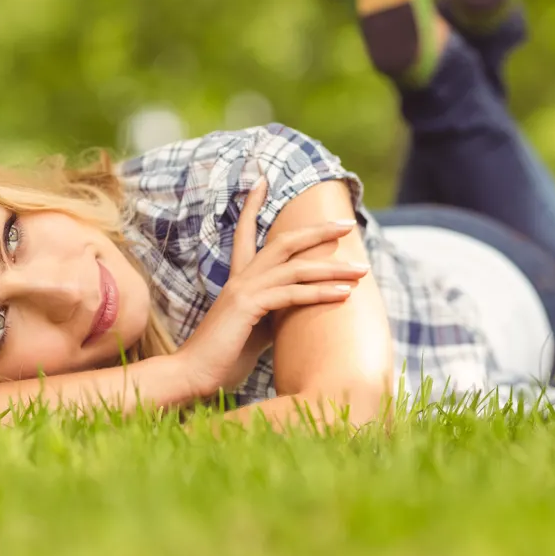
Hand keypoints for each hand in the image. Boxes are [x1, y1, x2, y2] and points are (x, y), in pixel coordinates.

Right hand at [180, 177, 368, 396]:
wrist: (193, 374)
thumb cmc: (223, 356)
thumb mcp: (255, 328)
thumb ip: (274, 312)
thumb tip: (299, 307)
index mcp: (239, 280)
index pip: (245, 234)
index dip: (252, 206)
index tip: (261, 181)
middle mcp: (241, 278)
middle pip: (284, 242)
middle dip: (318, 231)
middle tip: (347, 223)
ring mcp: (243, 290)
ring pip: (295, 268)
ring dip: (332, 267)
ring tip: (361, 269)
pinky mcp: (248, 307)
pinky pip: (291, 295)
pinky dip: (320, 292)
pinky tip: (344, 293)